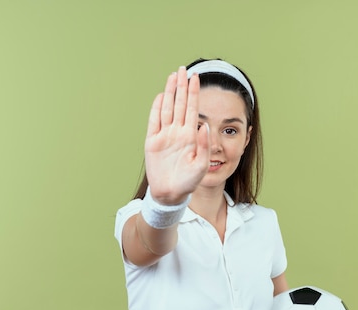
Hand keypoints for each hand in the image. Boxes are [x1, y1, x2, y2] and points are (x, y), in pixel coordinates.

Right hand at [144, 66, 209, 204]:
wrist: (171, 194)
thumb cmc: (189, 181)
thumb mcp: (201, 164)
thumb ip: (204, 145)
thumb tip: (205, 125)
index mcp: (191, 136)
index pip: (193, 109)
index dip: (194, 92)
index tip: (195, 77)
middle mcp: (178, 132)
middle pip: (180, 104)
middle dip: (181, 86)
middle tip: (183, 69)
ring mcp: (165, 136)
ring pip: (167, 108)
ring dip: (170, 92)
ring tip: (172, 76)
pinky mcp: (152, 142)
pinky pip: (154, 122)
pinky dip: (157, 108)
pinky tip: (161, 96)